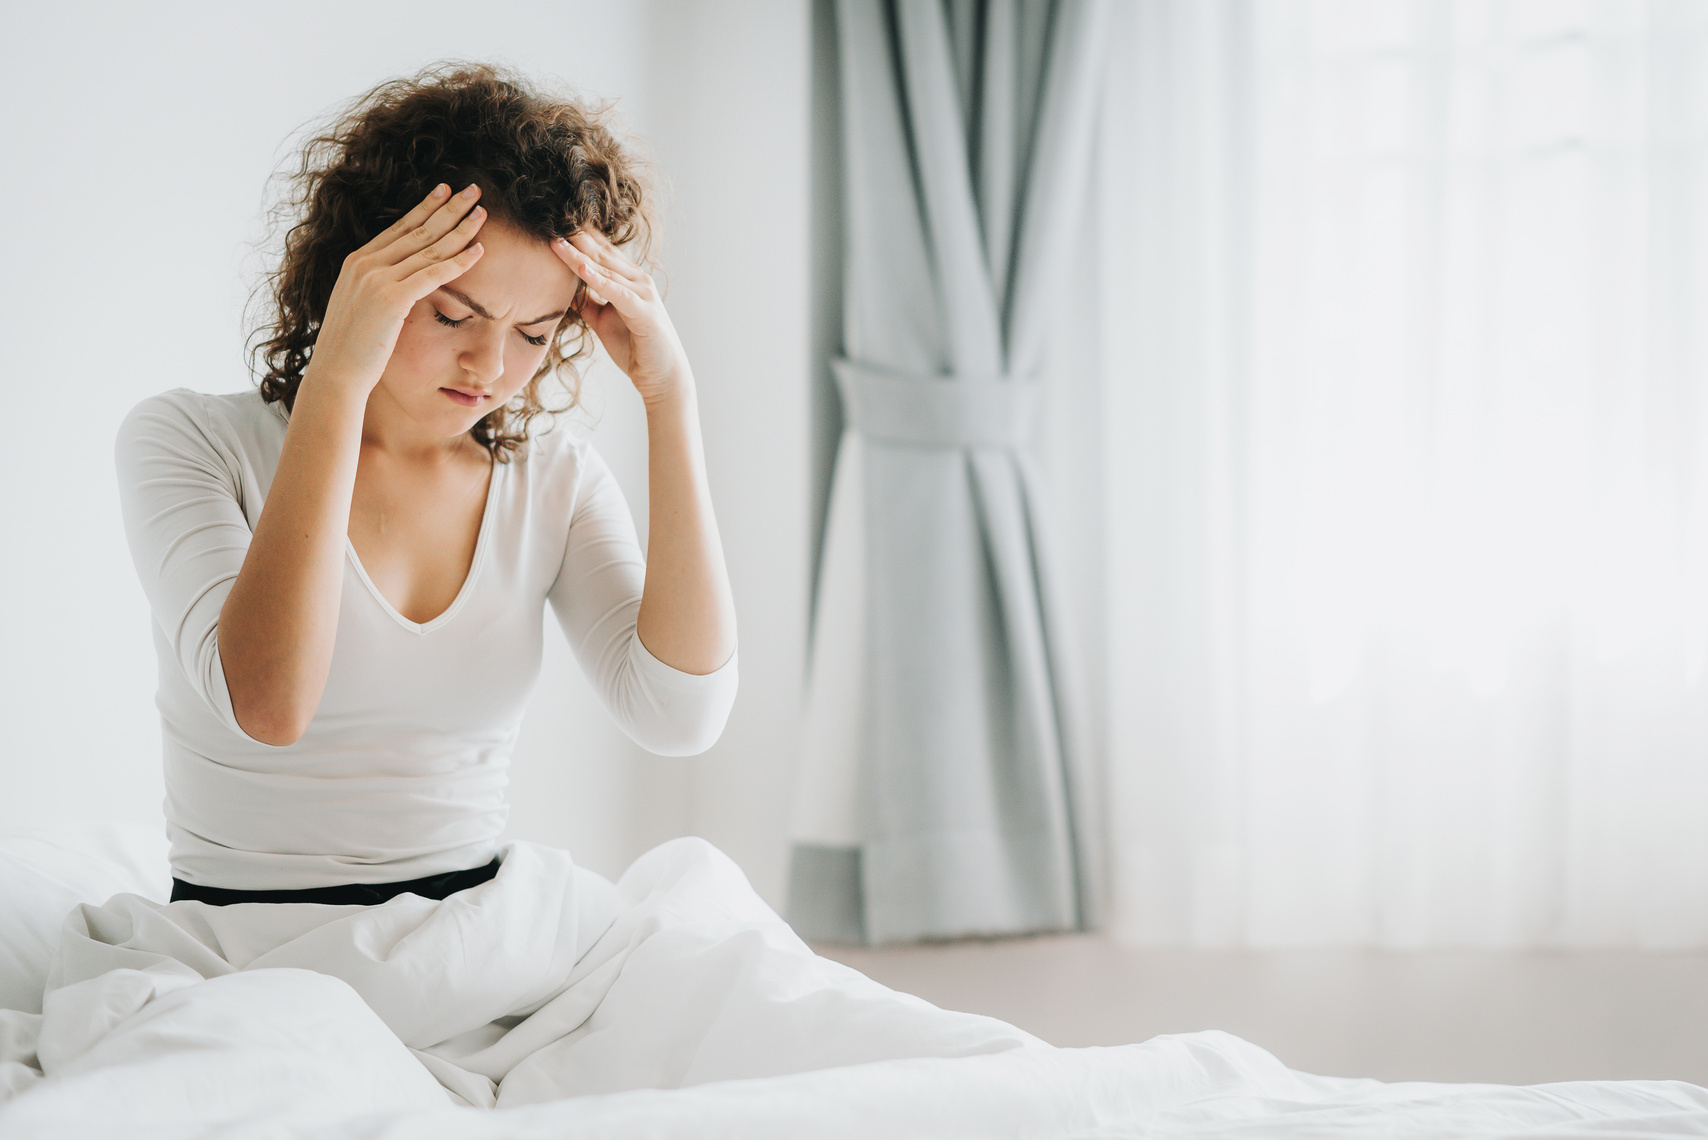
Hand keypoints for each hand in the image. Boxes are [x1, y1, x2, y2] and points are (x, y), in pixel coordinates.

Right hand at [302, 183, 487, 399]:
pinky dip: (458, 262)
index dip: (425, 207)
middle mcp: (366, 263)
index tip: (445, 191)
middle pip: (417, 229)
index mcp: (357, 262)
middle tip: (474, 190)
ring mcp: (377, 279)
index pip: (399, 228)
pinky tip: (479, 251)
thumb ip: (377, 289)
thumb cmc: (352, 350)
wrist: (336, 373)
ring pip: (429, 247)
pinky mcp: (391, 298)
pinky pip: (433, 274)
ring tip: (483, 213)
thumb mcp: (361, 309)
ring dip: (460, 228)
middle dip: (449, 207)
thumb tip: (396, 286)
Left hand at [553, 231, 691, 404]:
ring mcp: (642, 294)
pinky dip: (598, 280)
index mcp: (629, 280)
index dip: (577, 238)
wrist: (661, 376)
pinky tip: (580, 269)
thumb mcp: (603, 320)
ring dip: (579, 255)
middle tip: (550, 219)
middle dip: (575, 238)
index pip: (600, 252)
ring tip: (557, 240)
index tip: (553, 223)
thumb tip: (566, 290)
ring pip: (605, 270)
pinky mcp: (643, 311)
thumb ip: (588, 302)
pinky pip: (616, 292)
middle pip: (601, 254)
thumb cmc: (634, 348)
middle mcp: (638, 281)